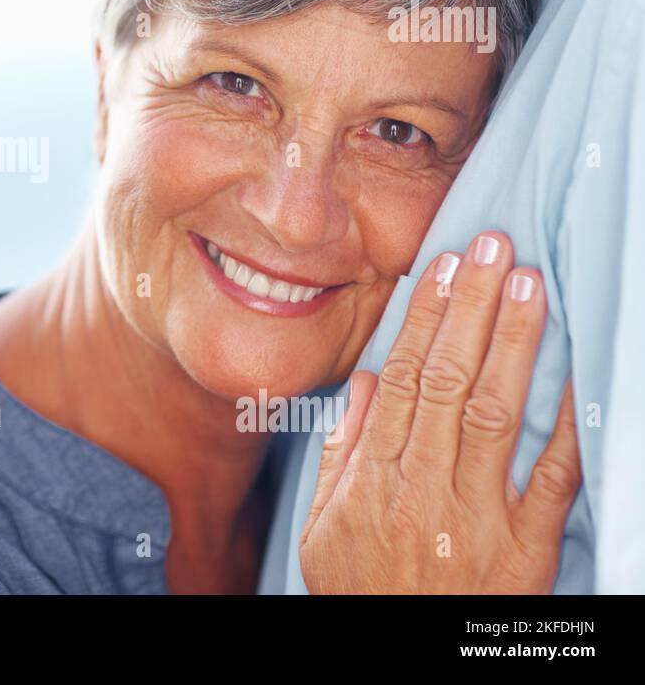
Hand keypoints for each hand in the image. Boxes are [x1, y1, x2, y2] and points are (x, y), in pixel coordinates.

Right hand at [299, 231, 581, 593]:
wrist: (404, 663)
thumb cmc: (364, 592)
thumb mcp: (322, 528)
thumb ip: (340, 454)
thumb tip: (364, 385)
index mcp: (372, 479)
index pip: (402, 378)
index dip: (425, 317)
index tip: (443, 267)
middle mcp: (423, 489)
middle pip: (448, 380)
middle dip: (473, 307)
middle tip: (493, 248)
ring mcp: (476, 517)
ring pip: (494, 413)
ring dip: (513, 343)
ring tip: (527, 284)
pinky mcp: (524, 548)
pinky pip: (550, 480)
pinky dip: (563, 425)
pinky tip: (569, 373)